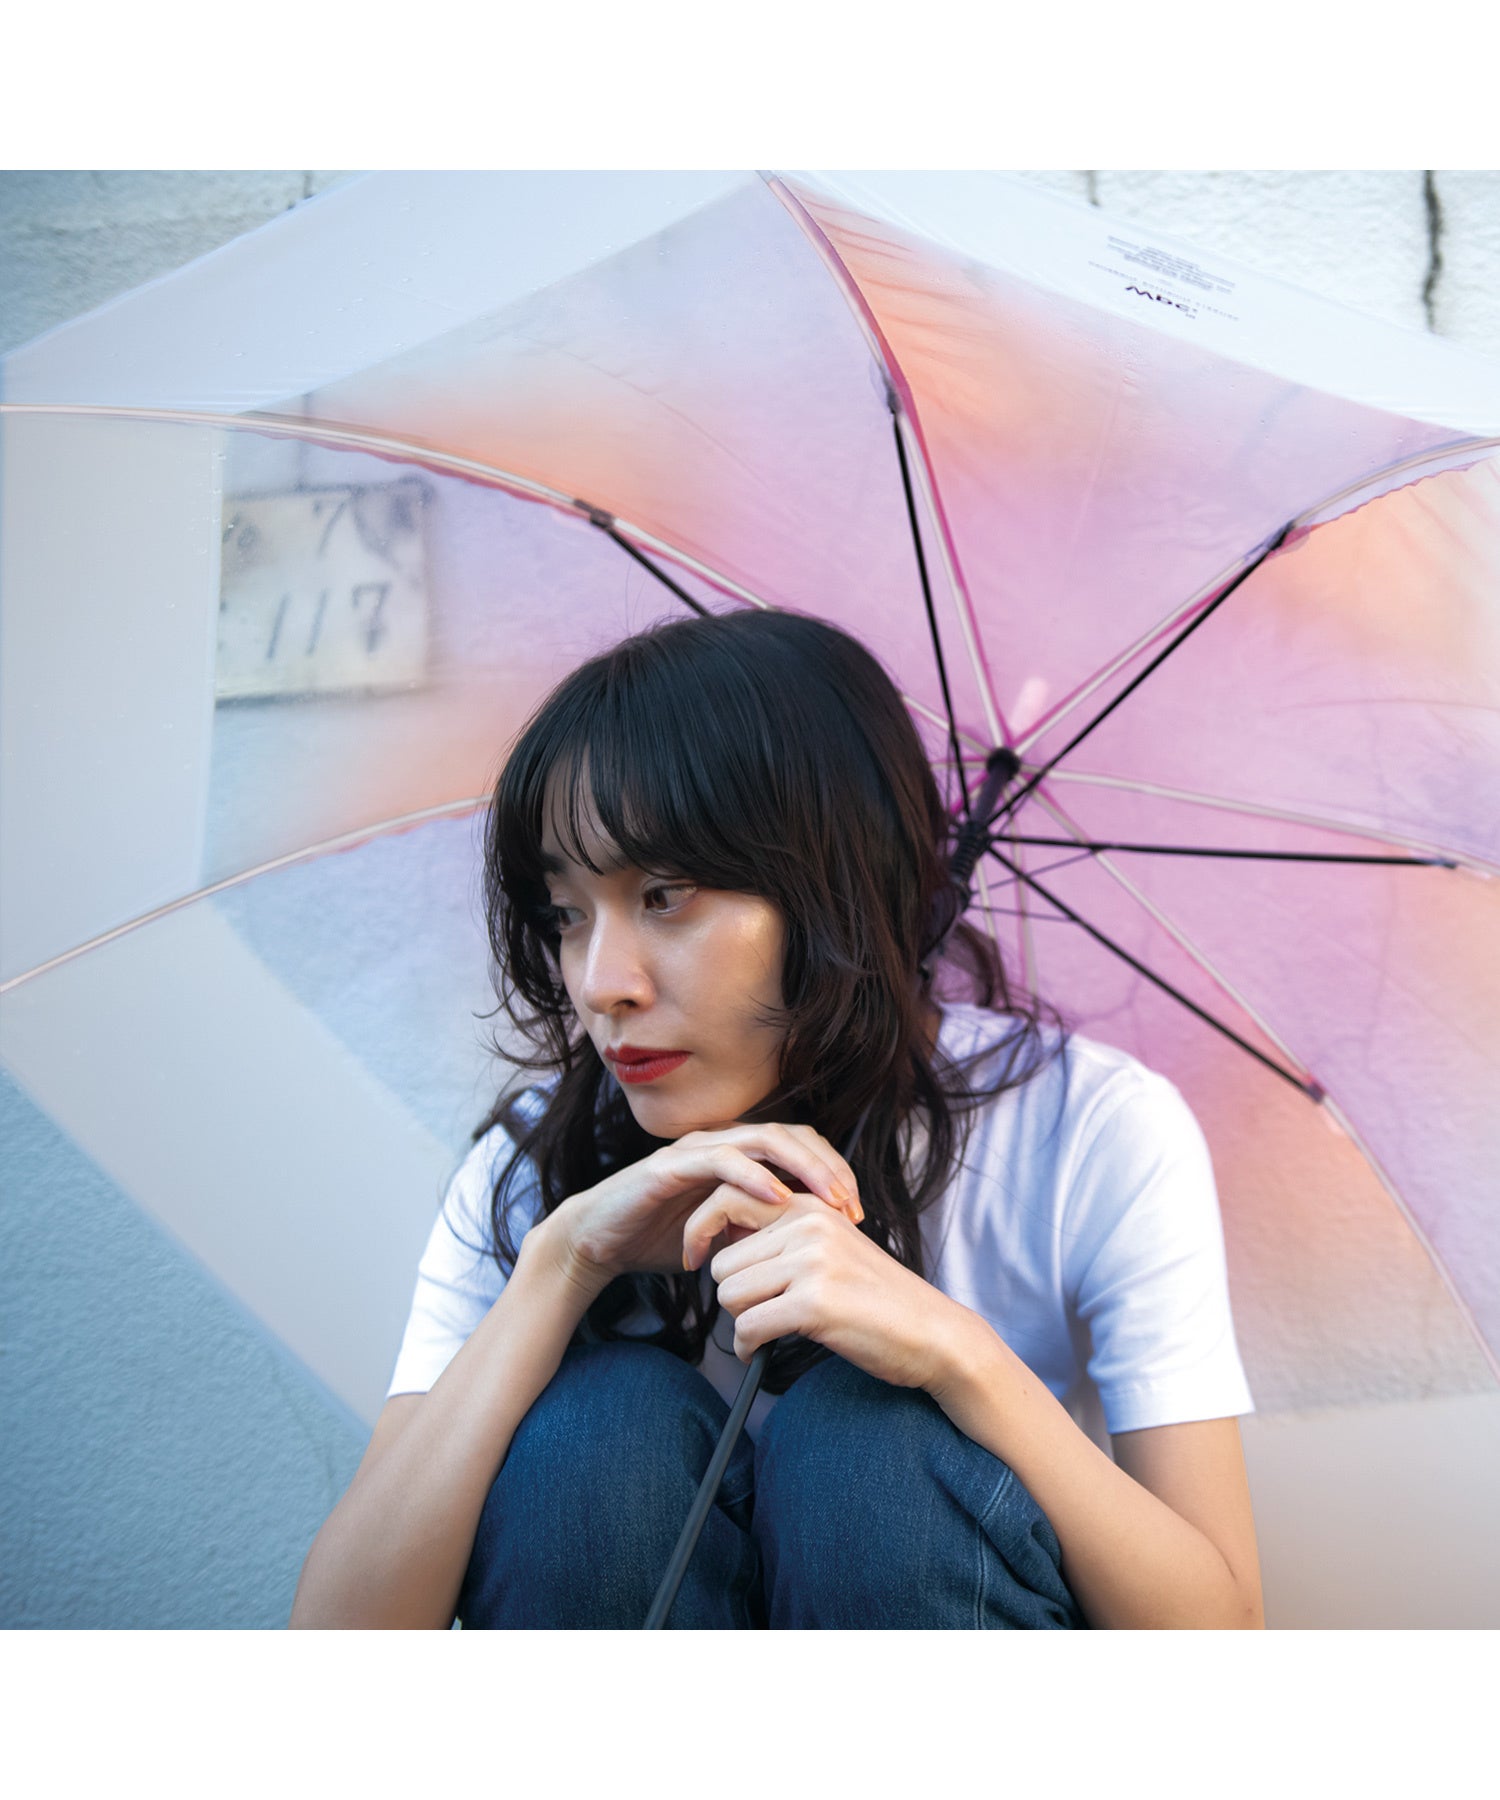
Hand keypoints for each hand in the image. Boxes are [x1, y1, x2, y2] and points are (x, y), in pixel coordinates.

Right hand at [548, 1123, 862, 1295]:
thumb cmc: (661, 1237)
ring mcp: (696, 1149)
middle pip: (792, 1135)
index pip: (801, 1147)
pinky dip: (752, 1175)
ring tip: (828, 1196)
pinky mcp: (670, 1165)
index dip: (834, 1172)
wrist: (599, 1243)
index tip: (858, 1211)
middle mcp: (722, 1142)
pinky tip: (776, 1196)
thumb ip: (762, 1231)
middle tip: (853, 1203)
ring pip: (763, 1138)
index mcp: (739, 1155)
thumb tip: (810, 1248)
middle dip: (828, 1166)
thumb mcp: (727, 1237)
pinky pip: (720, 1160)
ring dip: (802, 1167)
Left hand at [683, 1189, 967, 1391]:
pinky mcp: (814, 1303)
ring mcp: (812, 1262)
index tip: (693, 1259)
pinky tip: (763, 1352)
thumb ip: (782, 1237)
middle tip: (758, 1313)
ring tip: (770, 1331)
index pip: (726, 1199)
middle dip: (733, 1295)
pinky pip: (748, 1326)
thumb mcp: (830, 1249)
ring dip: (742, 1322)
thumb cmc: (877, 1300)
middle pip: (722, 1261)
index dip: (700, 1230)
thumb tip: (720, 1239)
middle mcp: (809, 1225)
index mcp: (811, 1205)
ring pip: (729, 1293)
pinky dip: (748, 1347)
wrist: (933, 1333)